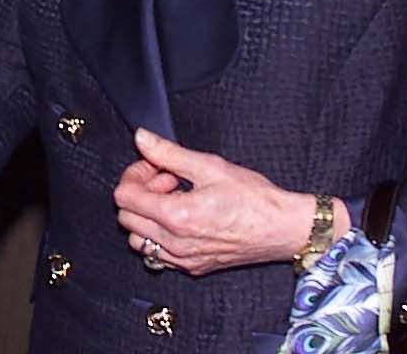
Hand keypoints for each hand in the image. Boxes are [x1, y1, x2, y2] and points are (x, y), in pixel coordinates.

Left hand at [113, 128, 349, 276]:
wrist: (282, 228)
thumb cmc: (254, 198)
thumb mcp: (210, 166)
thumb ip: (169, 153)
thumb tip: (142, 139)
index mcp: (177, 216)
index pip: (124, 197)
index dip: (135, 174)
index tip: (155, 166)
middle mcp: (176, 243)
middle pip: (126, 217)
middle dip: (141, 193)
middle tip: (166, 179)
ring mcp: (183, 259)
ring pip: (138, 239)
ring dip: (147, 216)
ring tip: (174, 199)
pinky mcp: (193, 267)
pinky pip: (157, 255)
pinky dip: (159, 236)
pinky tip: (181, 219)